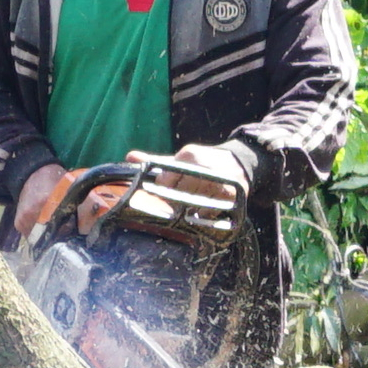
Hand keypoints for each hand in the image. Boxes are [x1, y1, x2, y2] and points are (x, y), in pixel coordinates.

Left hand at [82, 146, 246, 241]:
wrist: (239, 162)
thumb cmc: (202, 163)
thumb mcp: (181, 159)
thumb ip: (156, 160)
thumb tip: (129, 156)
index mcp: (189, 154)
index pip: (166, 181)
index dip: (163, 191)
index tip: (164, 194)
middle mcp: (205, 165)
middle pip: (179, 194)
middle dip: (175, 202)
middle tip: (175, 205)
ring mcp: (220, 179)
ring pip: (194, 203)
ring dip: (189, 208)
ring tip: (189, 207)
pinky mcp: (233, 193)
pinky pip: (211, 210)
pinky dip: (204, 213)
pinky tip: (202, 210)